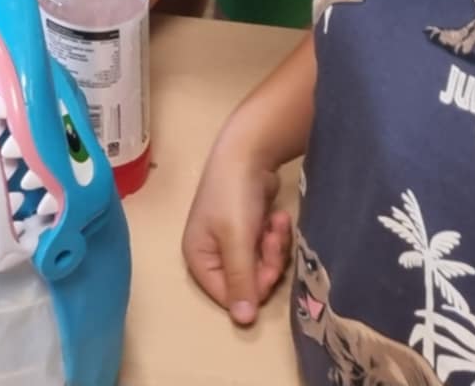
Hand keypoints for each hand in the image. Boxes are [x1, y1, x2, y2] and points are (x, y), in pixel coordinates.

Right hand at [182, 137, 291, 325]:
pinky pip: (267, 250)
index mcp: (198, 258)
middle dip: (267, 262)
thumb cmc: (233, 195)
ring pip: (261, 266)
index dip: (253, 288)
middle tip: (273, 239)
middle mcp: (212, 254)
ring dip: (274, 248)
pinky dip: (275, 236)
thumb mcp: (236, 240)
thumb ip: (241, 281)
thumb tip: (243, 323)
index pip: (228, 297)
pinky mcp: (248, 231)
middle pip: (248, 282)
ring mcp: (231, 242)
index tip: (268, 268)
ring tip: (276, 223)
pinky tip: (277, 217)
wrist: (248, 151)